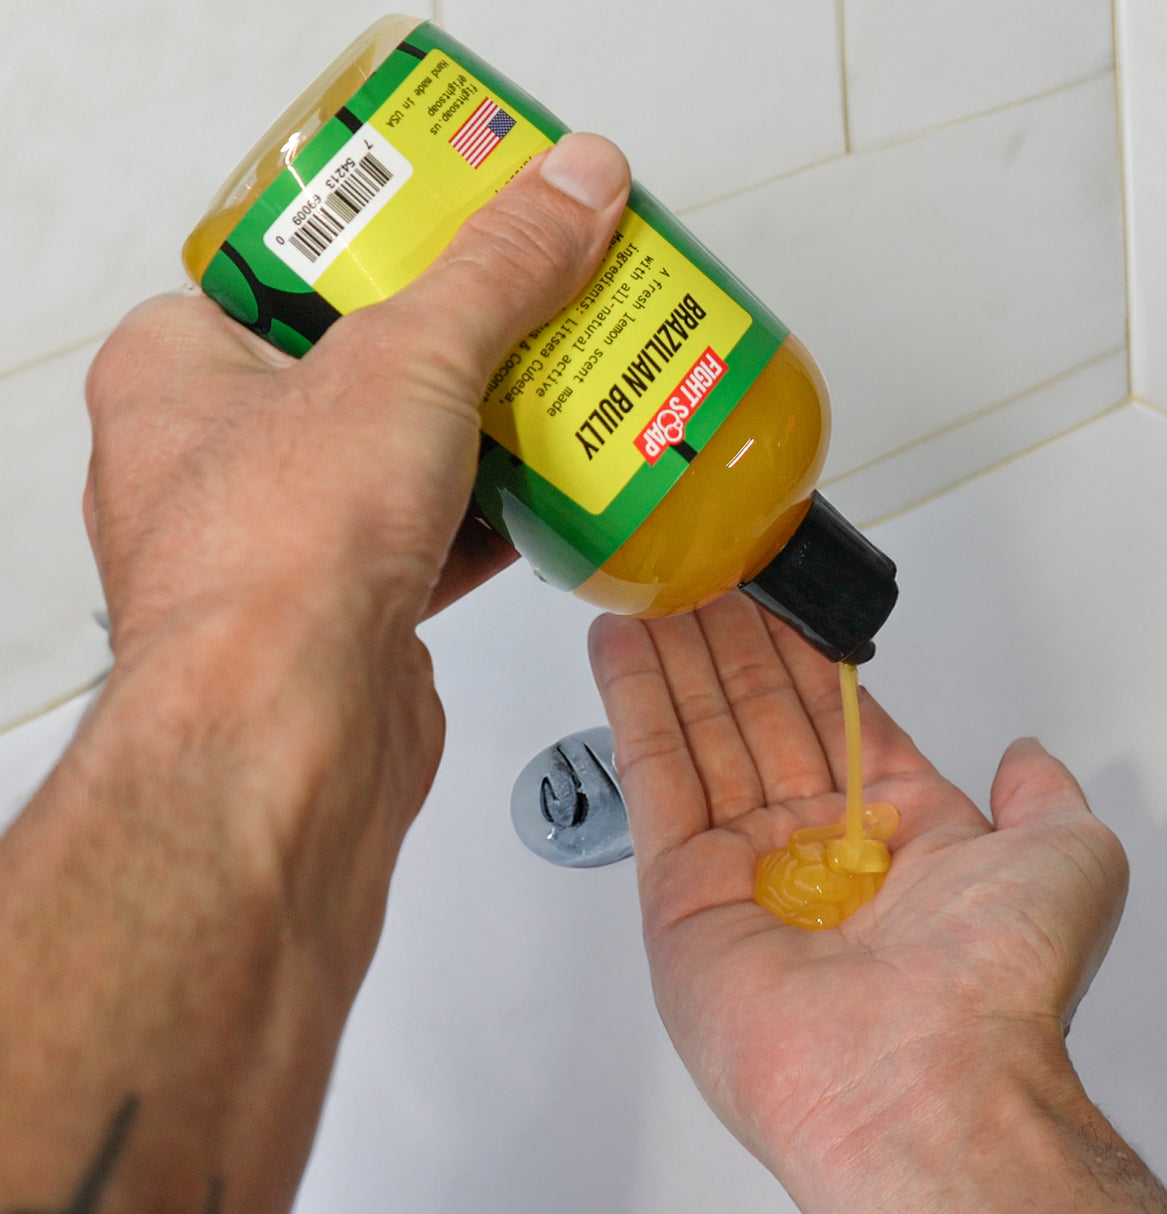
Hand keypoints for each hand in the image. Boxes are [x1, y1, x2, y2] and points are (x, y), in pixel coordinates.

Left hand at [0, 135, 631, 1209]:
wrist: (292, 740)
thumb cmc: (277, 564)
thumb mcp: (404, 361)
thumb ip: (496, 271)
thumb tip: (570, 191)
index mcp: (180, 369)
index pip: (289, 270)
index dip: (385, 246)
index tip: (467, 225)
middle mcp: (218, 457)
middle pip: (363, 363)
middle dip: (461, 343)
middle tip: (537, 301)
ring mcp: (286, 538)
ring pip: (404, 457)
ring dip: (487, 432)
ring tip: (567, 386)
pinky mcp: (347, 605)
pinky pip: (430, 535)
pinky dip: (491, 514)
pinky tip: (554, 489)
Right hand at [589, 591, 1149, 1210]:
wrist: (917, 1080)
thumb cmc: (993, 978)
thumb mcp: (1066, 859)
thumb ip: (1045, 797)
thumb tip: (1028, 755)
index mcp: (892, 839)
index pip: (834, 719)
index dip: (802, 653)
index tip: (774, 597)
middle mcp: (812, 854)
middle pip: (755, 720)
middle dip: (727, 646)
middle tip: (697, 577)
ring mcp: (740, 871)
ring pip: (699, 737)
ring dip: (673, 661)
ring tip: (649, 592)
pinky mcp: (679, 895)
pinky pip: (654, 780)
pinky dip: (633, 707)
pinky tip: (619, 646)